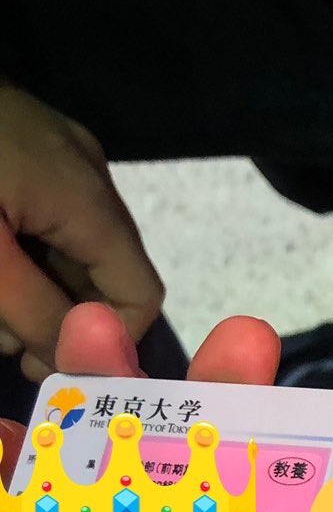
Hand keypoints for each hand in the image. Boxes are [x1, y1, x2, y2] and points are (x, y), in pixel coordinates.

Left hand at [0, 84, 162, 380]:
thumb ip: (33, 310)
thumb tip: (75, 361)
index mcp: (88, 198)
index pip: (140, 296)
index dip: (103, 341)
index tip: (44, 368)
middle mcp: (87, 174)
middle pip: (99, 274)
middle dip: (52, 315)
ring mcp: (54, 153)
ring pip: (63, 248)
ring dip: (25, 287)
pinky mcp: (21, 144)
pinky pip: (37, 215)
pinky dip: (13, 251)